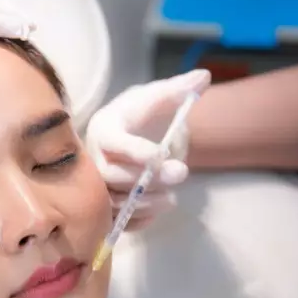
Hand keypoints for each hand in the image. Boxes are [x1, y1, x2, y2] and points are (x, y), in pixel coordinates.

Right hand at [85, 70, 209, 230]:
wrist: (128, 131)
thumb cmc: (142, 113)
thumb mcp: (159, 96)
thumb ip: (179, 89)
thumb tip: (204, 76)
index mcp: (104, 128)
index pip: (114, 142)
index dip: (136, 151)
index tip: (162, 155)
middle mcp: (93, 157)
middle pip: (111, 175)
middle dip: (146, 180)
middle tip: (180, 174)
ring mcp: (96, 183)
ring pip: (112, 202)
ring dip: (143, 204)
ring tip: (171, 199)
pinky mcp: (105, 204)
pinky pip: (115, 220)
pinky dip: (136, 221)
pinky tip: (158, 211)